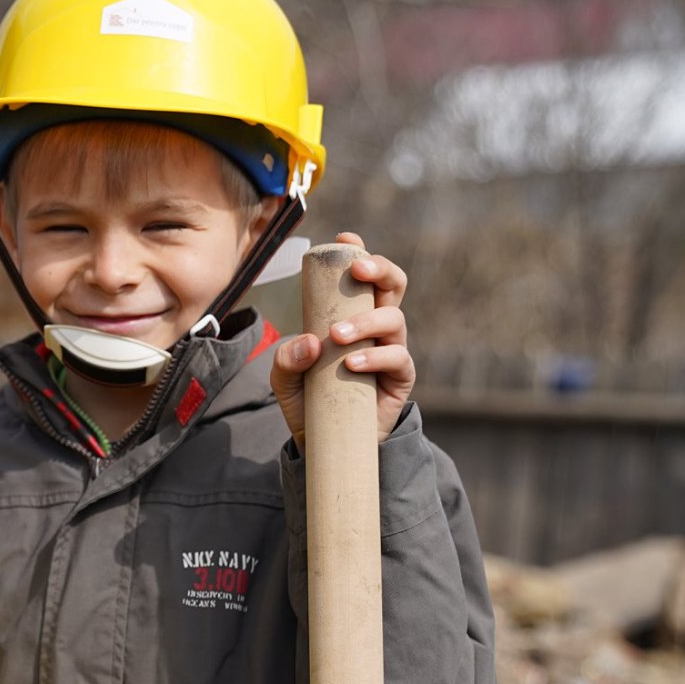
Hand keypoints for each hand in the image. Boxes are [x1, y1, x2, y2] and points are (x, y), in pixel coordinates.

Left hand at [270, 231, 415, 445]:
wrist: (324, 444)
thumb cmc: (308, 401)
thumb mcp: (284, 379)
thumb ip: (285, 359)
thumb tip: (309, 341)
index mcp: (351, 314)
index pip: (362, 277)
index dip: (359, 252)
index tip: (345, 238)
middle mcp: (375, 326)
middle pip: (393, 283)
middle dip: (380, 268)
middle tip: (357, 270)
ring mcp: (390, 350)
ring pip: (394, 318)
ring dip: (366, 321)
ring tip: (338, 336)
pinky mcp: (400, 378)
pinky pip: (398, 358)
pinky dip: (375, 357)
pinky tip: (352, 364)